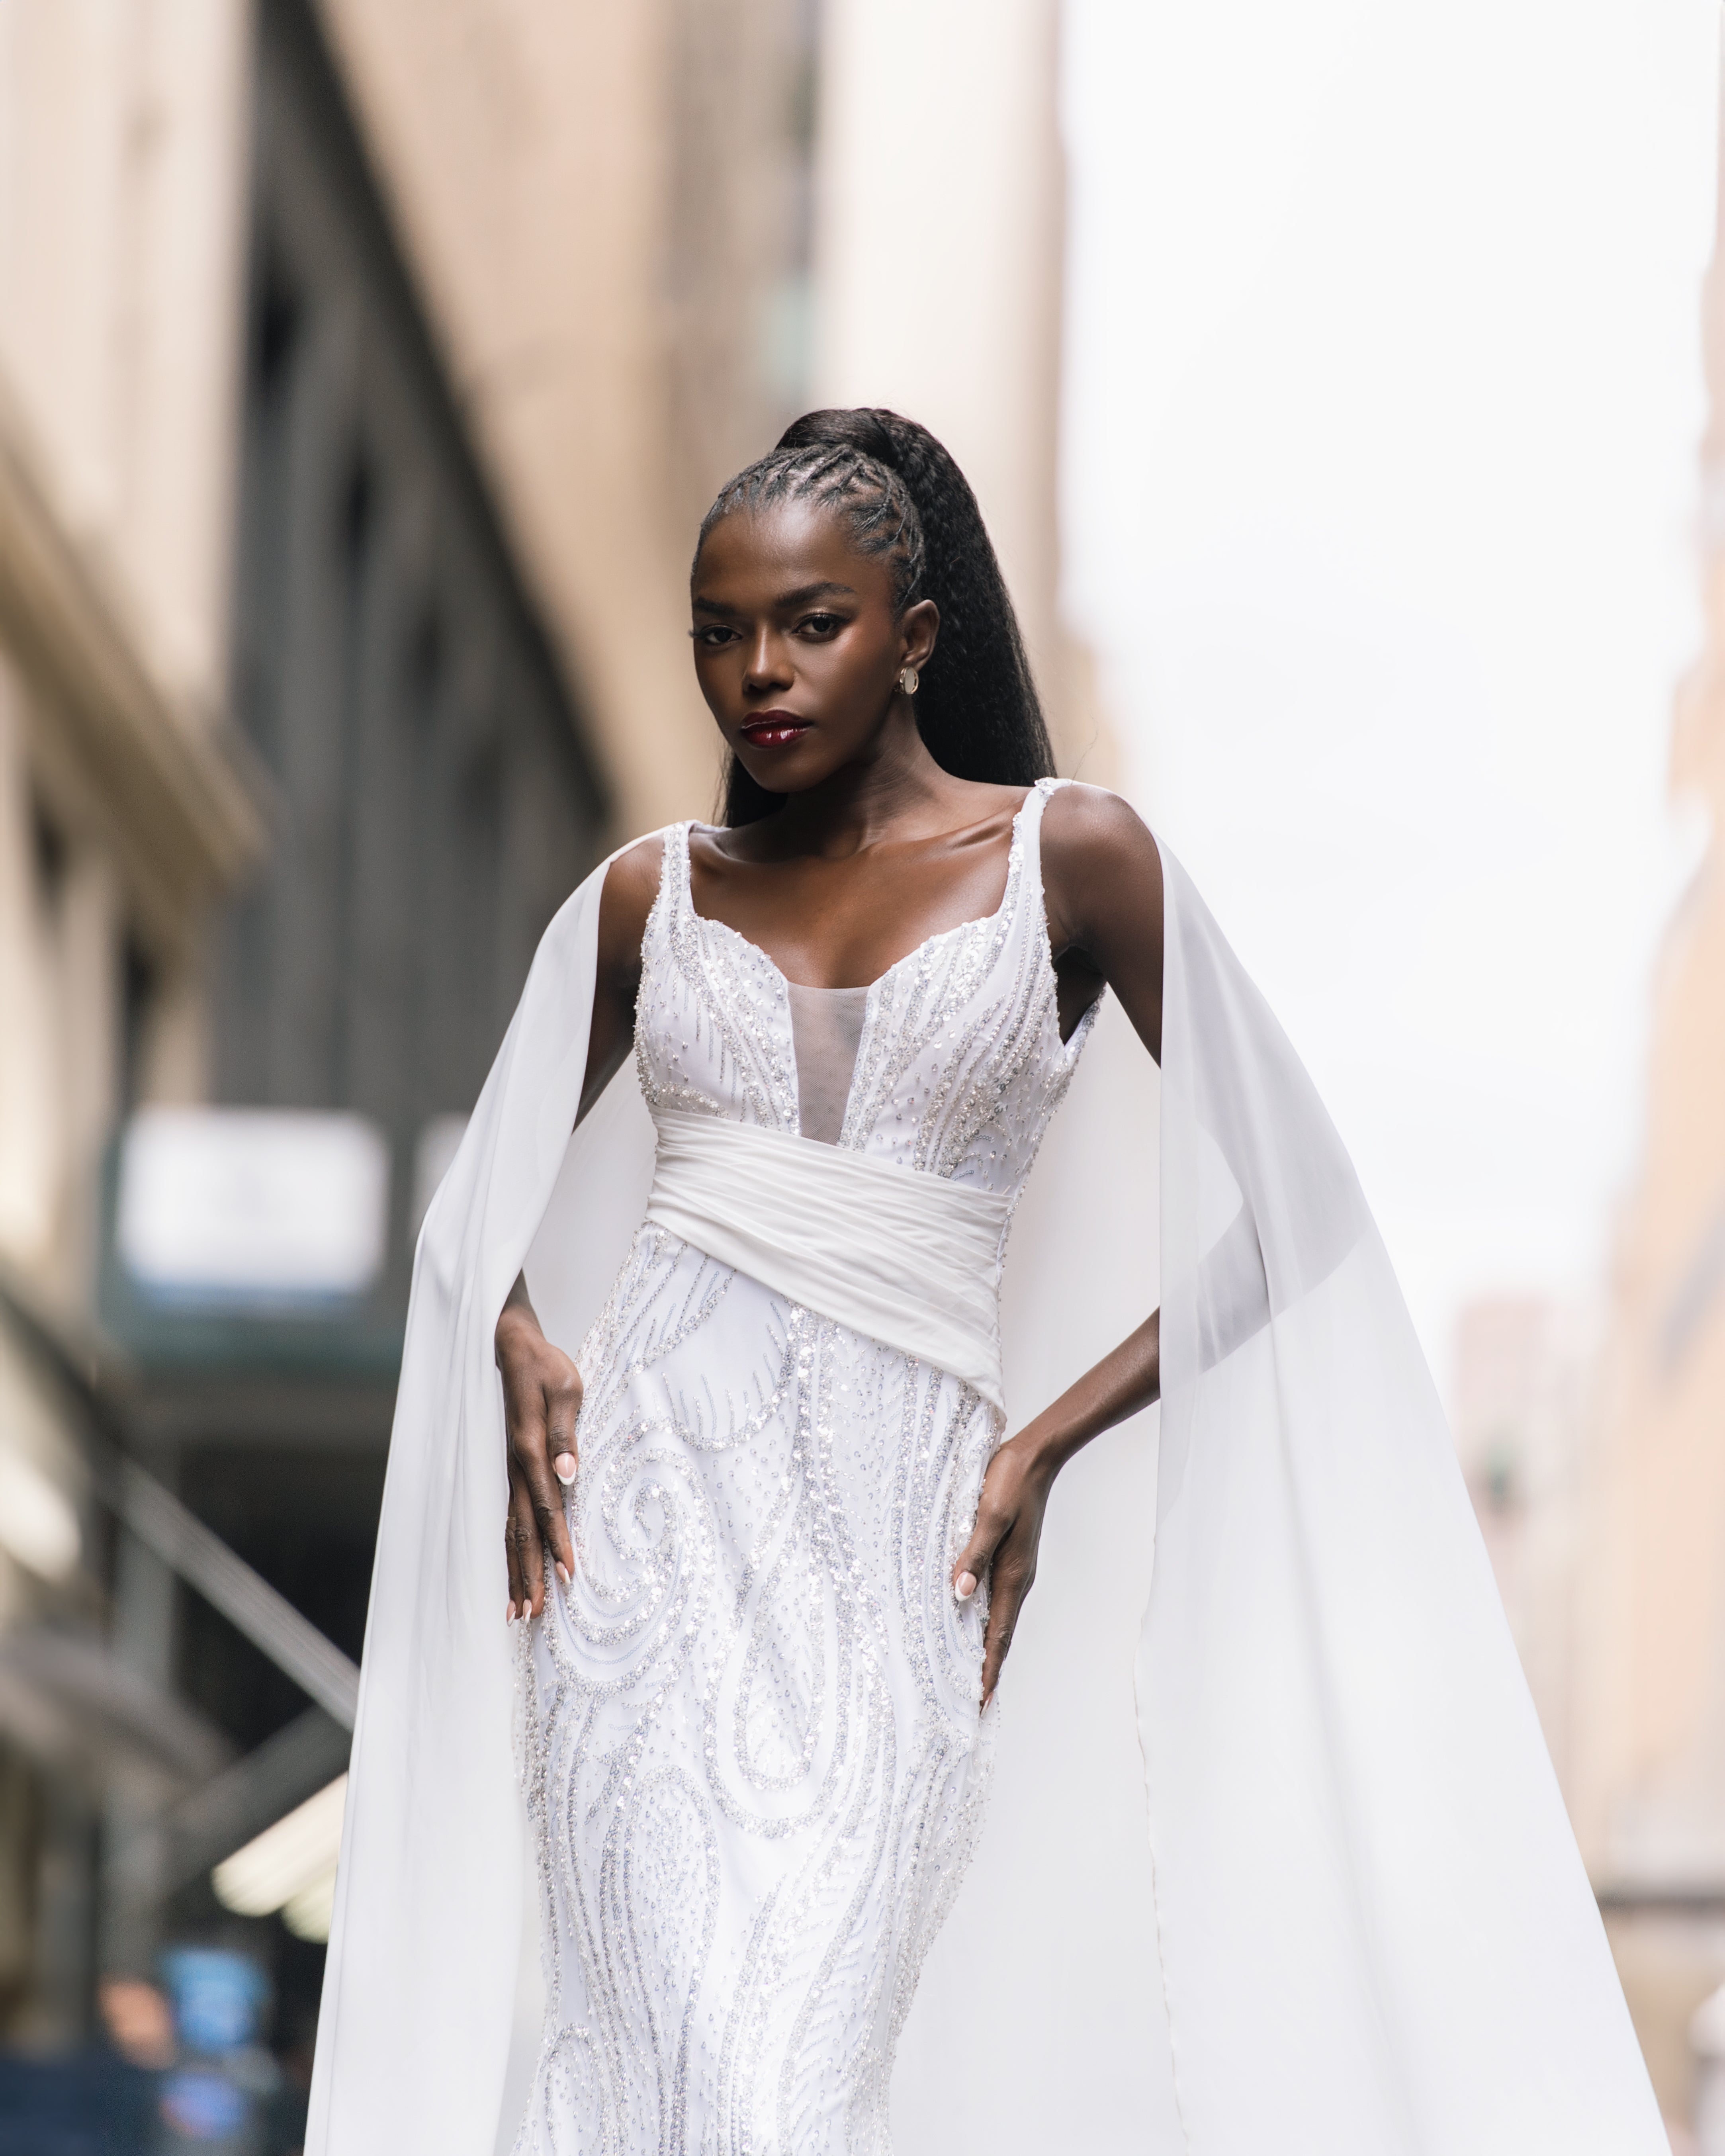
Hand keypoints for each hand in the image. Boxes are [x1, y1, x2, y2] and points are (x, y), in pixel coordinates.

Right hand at [496, 1294, 581, 1619]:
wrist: (512, 1347)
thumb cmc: (545, 1365)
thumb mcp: (566, 1388)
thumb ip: (564, 1432)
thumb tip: (568, 1473)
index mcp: (530, 1449)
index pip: (548, 1505)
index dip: (558, 1542)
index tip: (569, 1575)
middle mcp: (514, 1467)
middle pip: (521, 1529)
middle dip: (529, 1573)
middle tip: (535, 1614)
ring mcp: (506, 1470)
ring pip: (509, 1530)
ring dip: (514, 1569)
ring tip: (518, 1610)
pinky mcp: (507, 1469)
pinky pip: (507, 1516)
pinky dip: (508, 1548)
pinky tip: (510, 1571)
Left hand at [949, 1434, 1054, 1709]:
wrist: (1037, 1457)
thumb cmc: (1010, 1481)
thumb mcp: (989, 1515)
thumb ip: (974, 1555)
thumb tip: (960, 1593)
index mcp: (1011, 1574)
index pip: (998, 1634)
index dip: (988, 1668)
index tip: (980, 1701)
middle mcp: (1017, 1578)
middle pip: (1001, 1634)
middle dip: (988, 1668)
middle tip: (973, 1700)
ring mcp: (1016, 1569)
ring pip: (1000, 1618)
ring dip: (988, 1646)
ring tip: (971, 1671)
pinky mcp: (1012, 1557)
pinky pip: (999, 1599)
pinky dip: (988, 1620)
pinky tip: (973, 1620)